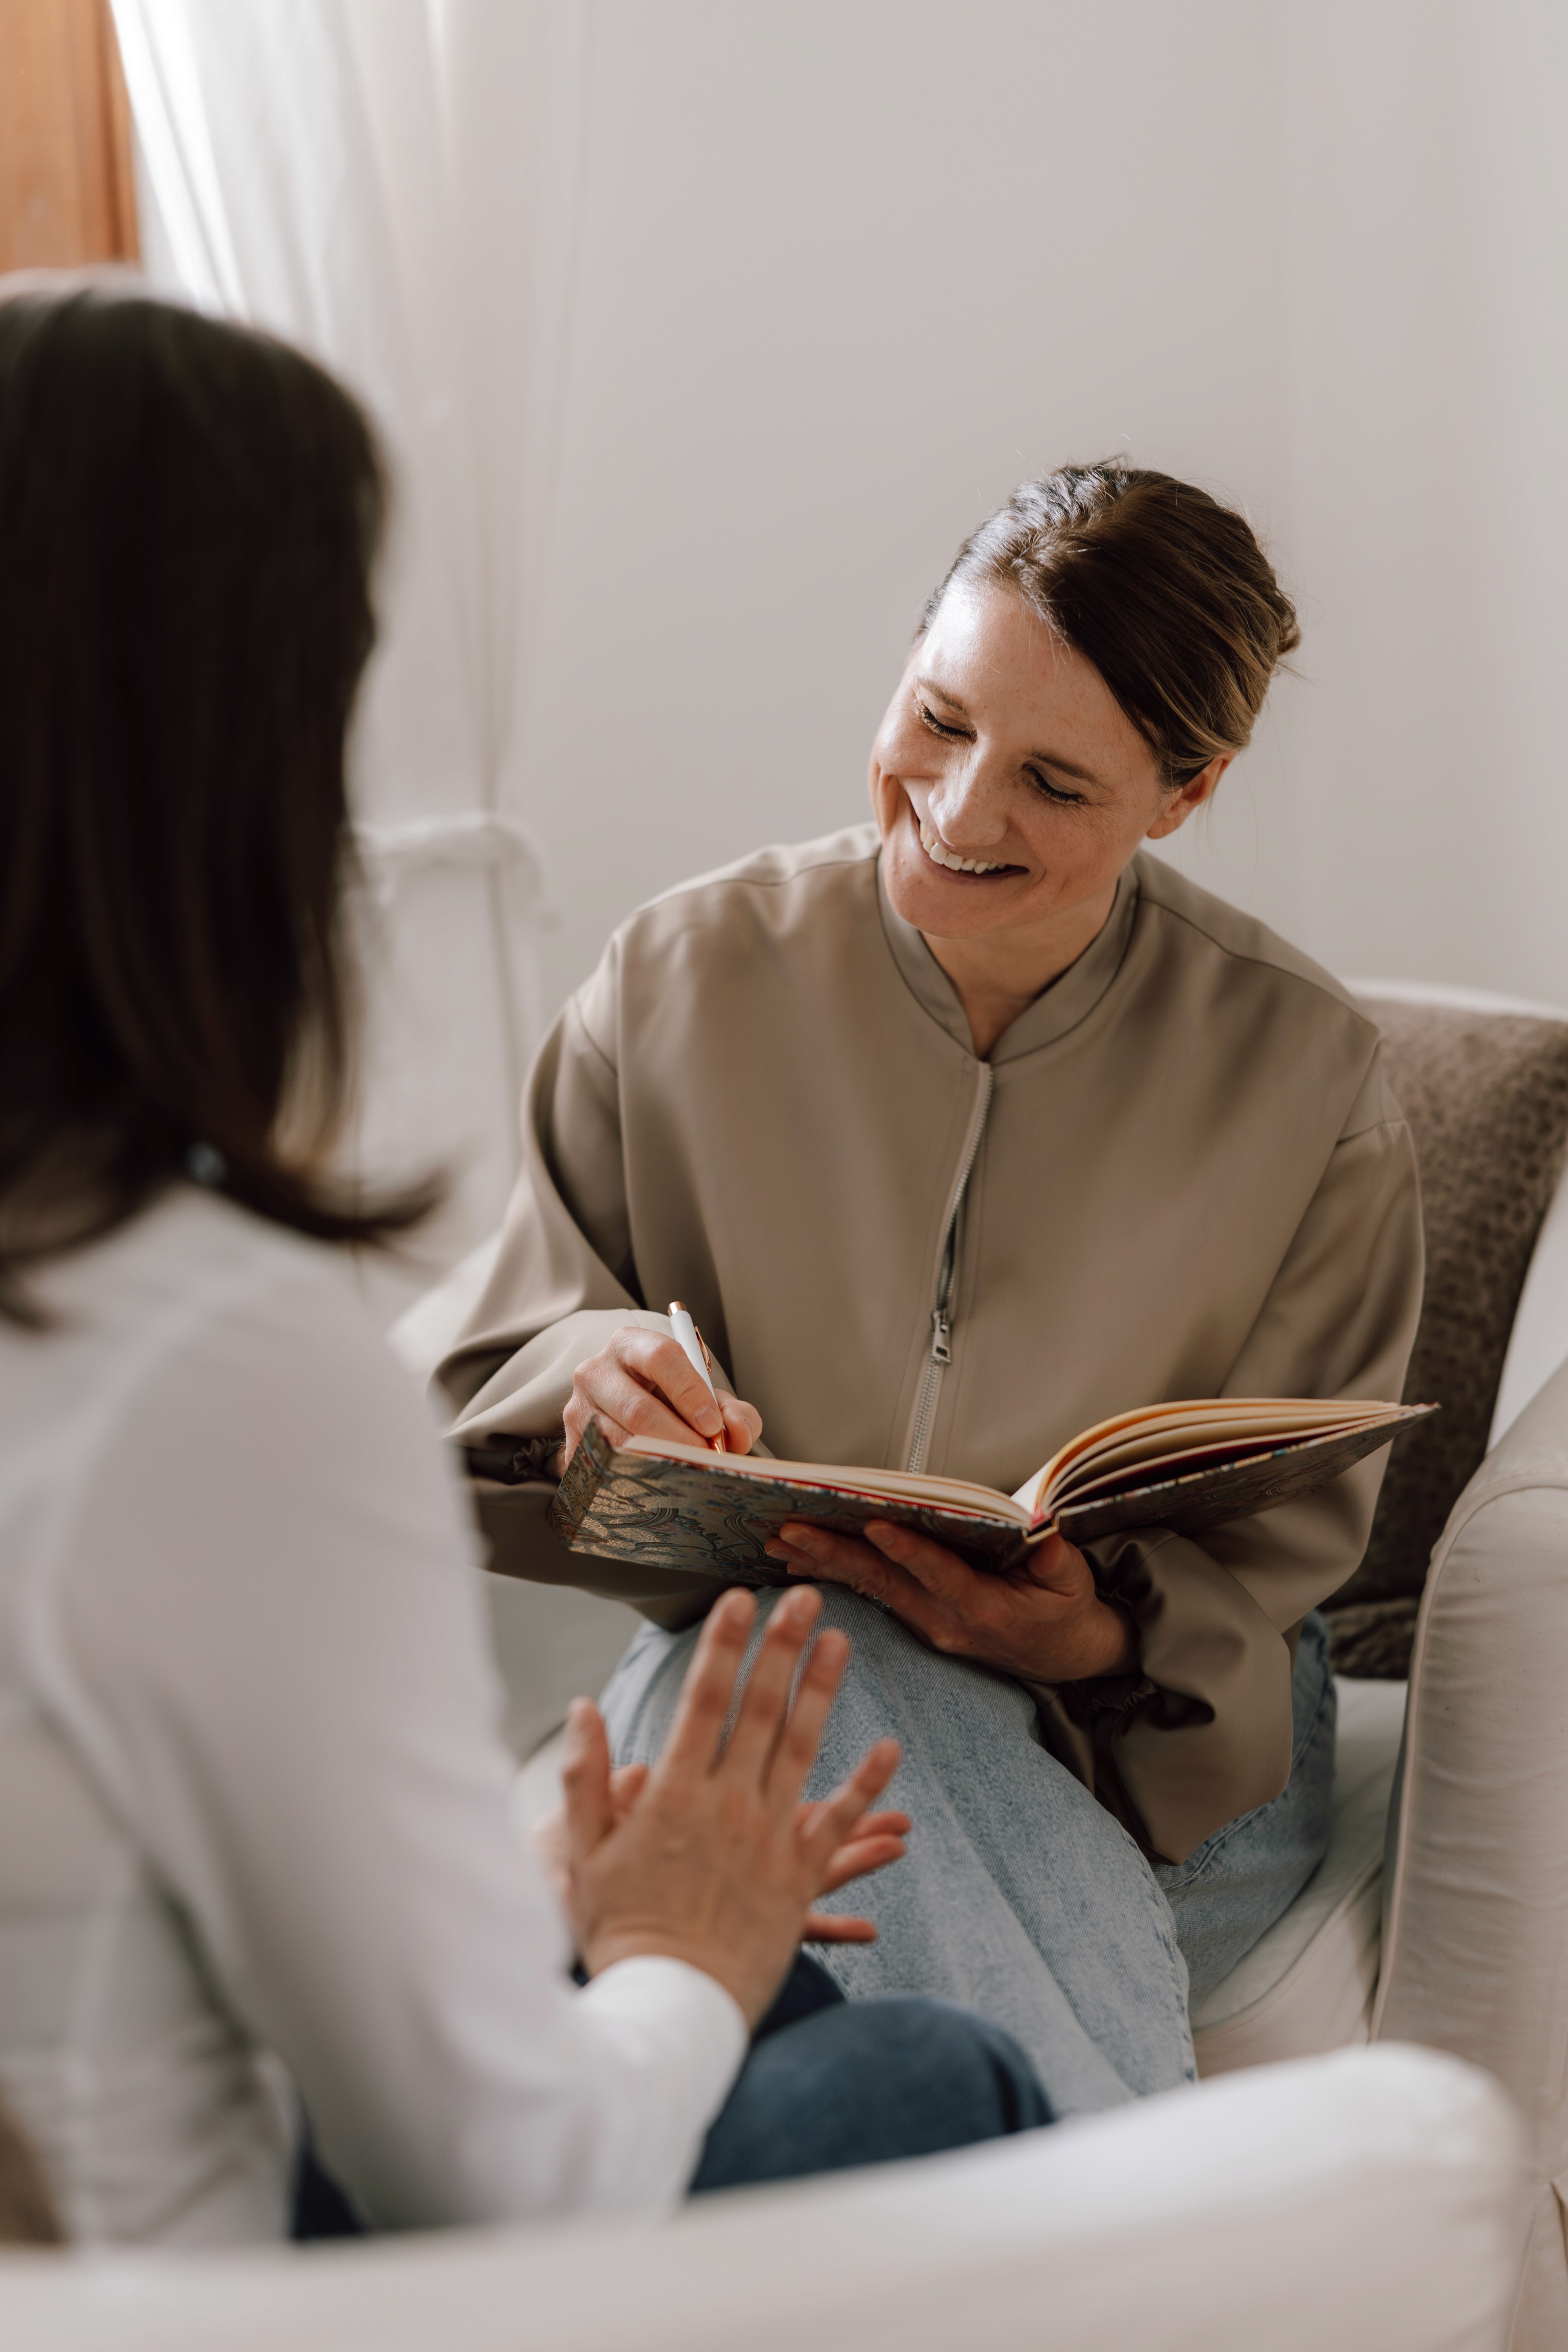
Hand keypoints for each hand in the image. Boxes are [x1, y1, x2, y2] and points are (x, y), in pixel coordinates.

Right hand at [554, 1324, 762, 1475]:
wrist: (627, 1419)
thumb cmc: (672, 1404)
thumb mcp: (706, 1400)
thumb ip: (733, 1412)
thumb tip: (736, 1433)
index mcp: (631, 1345)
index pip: (661, 1358)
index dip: (690, 1392)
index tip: (713, 1426)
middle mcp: (596, 1371)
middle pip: (638, 1409)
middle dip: (680, 1441)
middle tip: (706, 1461)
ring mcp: (577, 1409)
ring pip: (620, 1445)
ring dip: (660, 1464)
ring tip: (687, 1475)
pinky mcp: (570, 1445)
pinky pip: (604, 1469)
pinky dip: (636, 1481)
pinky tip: (657, 1485)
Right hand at [557, 1586, 905, 2024]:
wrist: (669, 2005)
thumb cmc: (619, 1930)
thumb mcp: (583, 1853)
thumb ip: (584, 1778)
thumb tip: (583, 1708)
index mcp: (675, 1796)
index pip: (704, 1700)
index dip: (722, 1646)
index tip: (737, 1599)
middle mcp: (727, 1807)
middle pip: (759, 1710)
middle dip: (780, 1647)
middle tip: (802, 1597)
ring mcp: (767, 1841)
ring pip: (800, 1749)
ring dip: (821, 1690)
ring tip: (840, 1641)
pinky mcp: (797, 1879)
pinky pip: (836, 1823)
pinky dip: (864, 1785)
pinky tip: (888, 1747)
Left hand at [764, 1521, 1137, 1684]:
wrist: (1063, 1655)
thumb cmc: (1065, 1609)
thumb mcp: (1072, 1583)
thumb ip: (1056, 1558)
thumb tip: (1042, 1528)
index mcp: (983, 1609)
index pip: (938, 1575)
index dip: (907, 1550)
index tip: (873, 1524)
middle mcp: (945, 1621)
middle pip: (884, 1581)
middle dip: (835, 1553)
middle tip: (790, 1529)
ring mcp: (928, 1625)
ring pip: (870, 1587)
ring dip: (823, 1562)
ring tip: (778, 1541)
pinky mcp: (919, 1621)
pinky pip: (873, 1593)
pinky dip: (837, 1572)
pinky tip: (802, 1559)